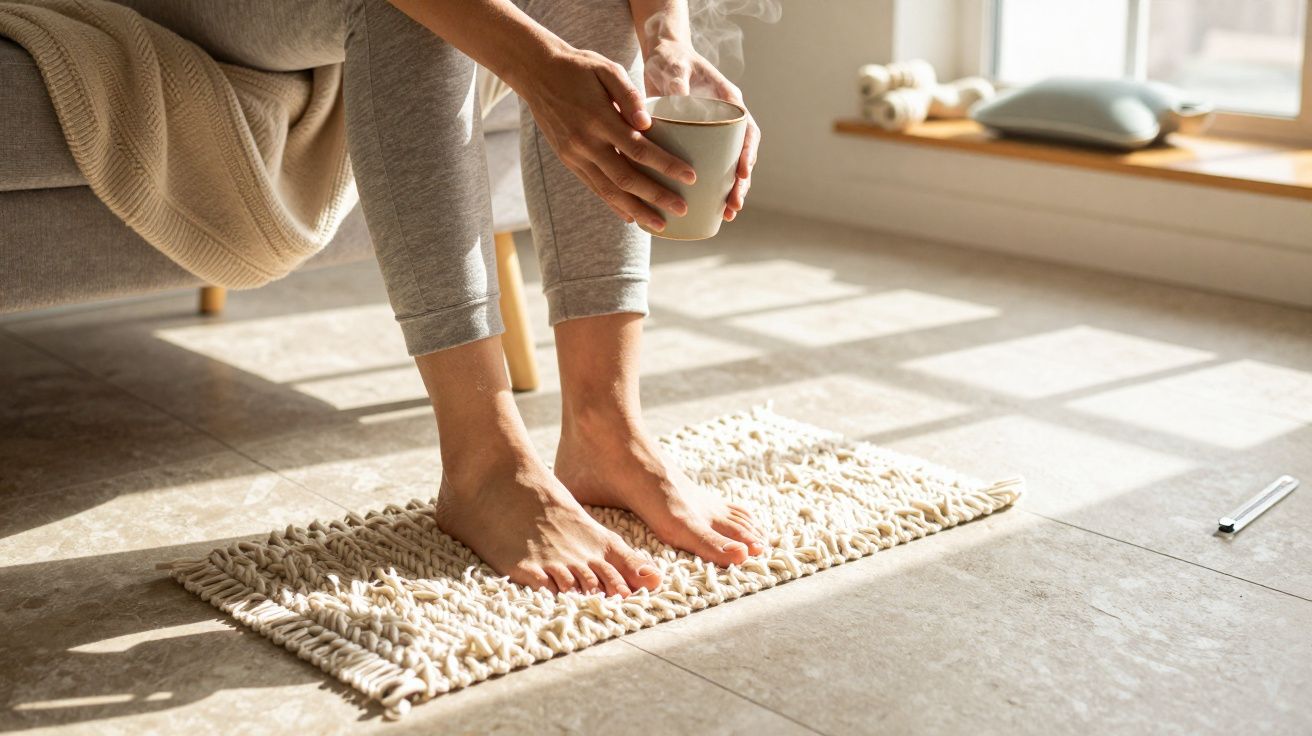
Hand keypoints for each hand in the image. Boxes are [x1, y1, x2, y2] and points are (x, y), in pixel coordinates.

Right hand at [518, 44, 696, 231]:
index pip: (639, 149)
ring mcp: (574, 155)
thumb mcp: (606, 69)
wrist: (537, 73)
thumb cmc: (579, 67)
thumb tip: (647, 123)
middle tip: (682, 209)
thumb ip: (629, 94)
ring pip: (608, 191)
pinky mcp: (568, 161)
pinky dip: (614, 204)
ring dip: (636, 210)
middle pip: (626, 178)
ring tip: (660, 225)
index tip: (690, 177)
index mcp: (599, 118)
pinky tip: (631, 216)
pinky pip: (594, 188)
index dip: (666, 166)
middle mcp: (585, 143)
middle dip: (656, 197)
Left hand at [644, 40, 758, 220]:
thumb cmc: (669, 58)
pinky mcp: (697, 143)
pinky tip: (706, 208)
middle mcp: (725, 121)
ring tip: (727, 214)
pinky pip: (708, 167)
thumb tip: (678, 94)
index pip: (746, 130)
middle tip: (734, 205)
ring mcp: (712, 134)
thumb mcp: (673, 65)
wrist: (660, 58)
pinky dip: (708, 188)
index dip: (747, 153)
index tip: (742, 172)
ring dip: (730, 191)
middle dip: (741, 183)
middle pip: (741, 156)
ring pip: (728, 166)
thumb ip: (676, 80)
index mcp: (729, 101)